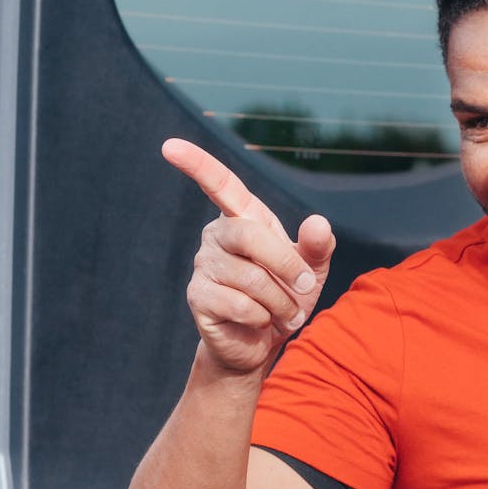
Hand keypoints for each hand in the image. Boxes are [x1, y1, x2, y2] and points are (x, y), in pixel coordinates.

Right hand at [162, 138, 335, 374]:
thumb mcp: (312, 270)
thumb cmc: (286, 296)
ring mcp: (204, 266)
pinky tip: (259, 321)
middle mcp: (217, 236)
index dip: (197, 164)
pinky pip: (242, 305)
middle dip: (287, 266)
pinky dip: (263, 318)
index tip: (170, 146)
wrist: (263, 342)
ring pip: (253, 279)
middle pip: (251, 236)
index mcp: (244, 220)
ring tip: (282, 311)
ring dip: (281, 301)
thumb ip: (317, 246)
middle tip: (306, 286)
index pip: (220, 185)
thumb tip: (318, 223)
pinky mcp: (198, 297)